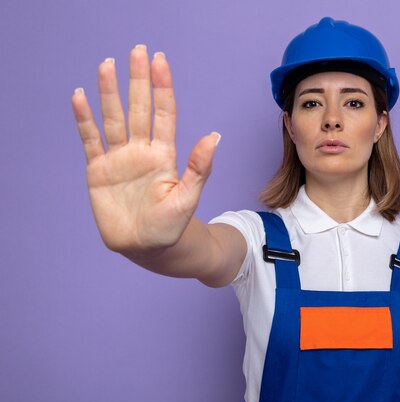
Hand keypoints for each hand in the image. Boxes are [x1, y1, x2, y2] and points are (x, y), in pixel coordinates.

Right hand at [71, 45, 220, 254]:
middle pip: (139, 108)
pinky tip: (80, 97)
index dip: (162, 88)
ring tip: (106, 65)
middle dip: (138, 80)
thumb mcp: (188, 197)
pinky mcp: (99, 170)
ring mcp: (120, 159)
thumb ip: (199, 168)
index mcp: (164, 155)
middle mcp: (142, 151)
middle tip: (137, 50)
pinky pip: (90, 140)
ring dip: (108, 92)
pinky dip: (84, 120)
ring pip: (113, 118)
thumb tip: (214, 137)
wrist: (148, 247)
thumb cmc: (171, 225)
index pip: (163, 114)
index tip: (160, 62)